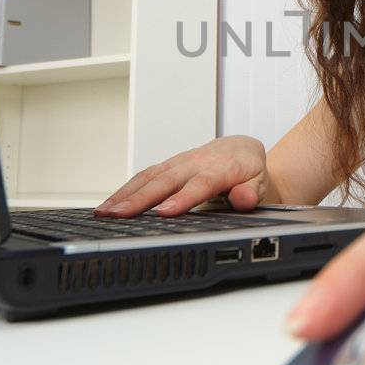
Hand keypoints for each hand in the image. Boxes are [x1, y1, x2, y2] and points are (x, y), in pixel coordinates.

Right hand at [95, 135, 268, 216]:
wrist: (239, 149)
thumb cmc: (248, 169)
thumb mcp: (259, 181)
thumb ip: (252, 192)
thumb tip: (242, 199)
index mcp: (220, 168)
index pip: (199, 184)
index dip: (182, 198)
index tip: (164, 212)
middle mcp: (194, 162)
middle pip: (165, 181)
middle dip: (140, 199)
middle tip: (119, 215)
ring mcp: (177, 164)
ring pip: (148, 178)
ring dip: (125, 195)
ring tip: (104, 213)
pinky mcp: (166, 167)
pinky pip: (143, 178)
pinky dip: (124, 191)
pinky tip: (108, 206)